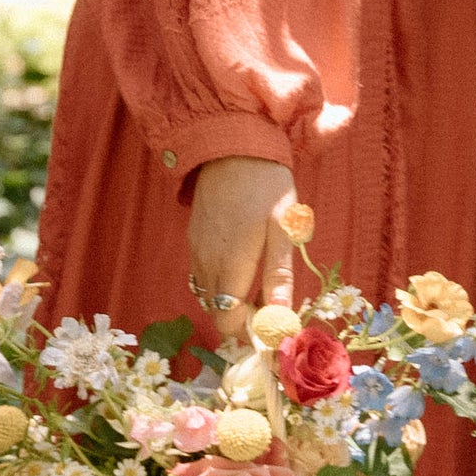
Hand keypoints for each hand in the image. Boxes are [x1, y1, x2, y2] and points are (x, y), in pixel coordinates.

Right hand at [186, 155, 300, 331]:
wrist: (232, 146)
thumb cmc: (266, 187)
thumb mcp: (283, 231)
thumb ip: (278, 277)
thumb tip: (280, 319)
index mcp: (230, 265)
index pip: (226, 320)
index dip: (246, 329)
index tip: (269, 322)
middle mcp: (206, 263)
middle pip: (215, 311)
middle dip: (239, 316)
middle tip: (266, 300)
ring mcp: (195, 251)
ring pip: (207, 294)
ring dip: (228, 298)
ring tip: (254, 278)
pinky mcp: (192, 239)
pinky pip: (202, 274)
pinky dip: (218, 280)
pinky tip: (238, 262)